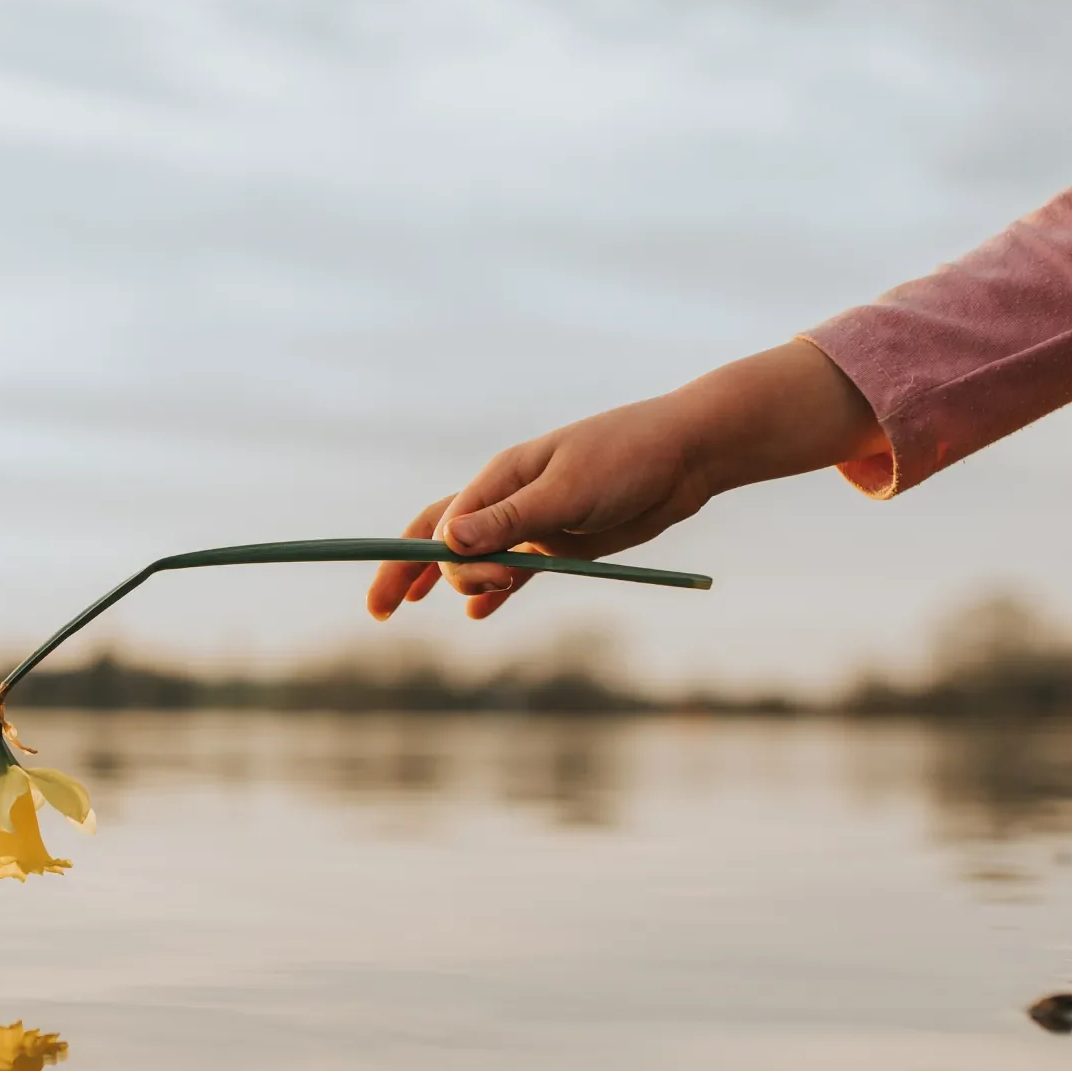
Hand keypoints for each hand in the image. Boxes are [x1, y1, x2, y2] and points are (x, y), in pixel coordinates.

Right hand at [365, 339, 882, 620]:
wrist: (687, 456)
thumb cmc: (629, 458)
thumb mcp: (568, 489)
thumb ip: (510, 519)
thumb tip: (448, 542)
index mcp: (502, 478)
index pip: (439, 523)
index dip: (407, 560)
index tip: (390, 598)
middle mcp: (510, 499)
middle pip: (446, 541)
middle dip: (411, 574)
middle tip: (384, 612)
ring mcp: (535, 522)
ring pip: (480, 558)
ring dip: (462, 584)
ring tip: (452, 608)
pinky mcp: (563, 542)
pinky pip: (518, 571)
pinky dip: (496, 592)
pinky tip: (479, 615)